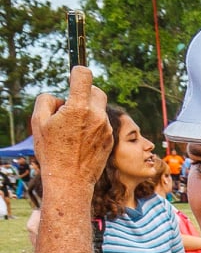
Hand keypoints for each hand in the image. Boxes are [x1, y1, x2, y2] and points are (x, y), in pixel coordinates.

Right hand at [32, 67, 112, 188]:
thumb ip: (47, 101)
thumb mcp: (38, 122)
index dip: (78, 71)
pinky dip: (92, 126)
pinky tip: (79, 140)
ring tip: (71, 129)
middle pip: (96, 91)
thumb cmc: (51, 151)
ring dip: (87, 112)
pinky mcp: (110, 140)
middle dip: (84, 93)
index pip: (84, 76)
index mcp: (79, 108)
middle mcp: (97, 116)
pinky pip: (101, 124)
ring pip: (99, 110)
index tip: (73, 76)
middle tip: (71, 104)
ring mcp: (106, 129)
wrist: (71, 180)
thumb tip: (60, 97)